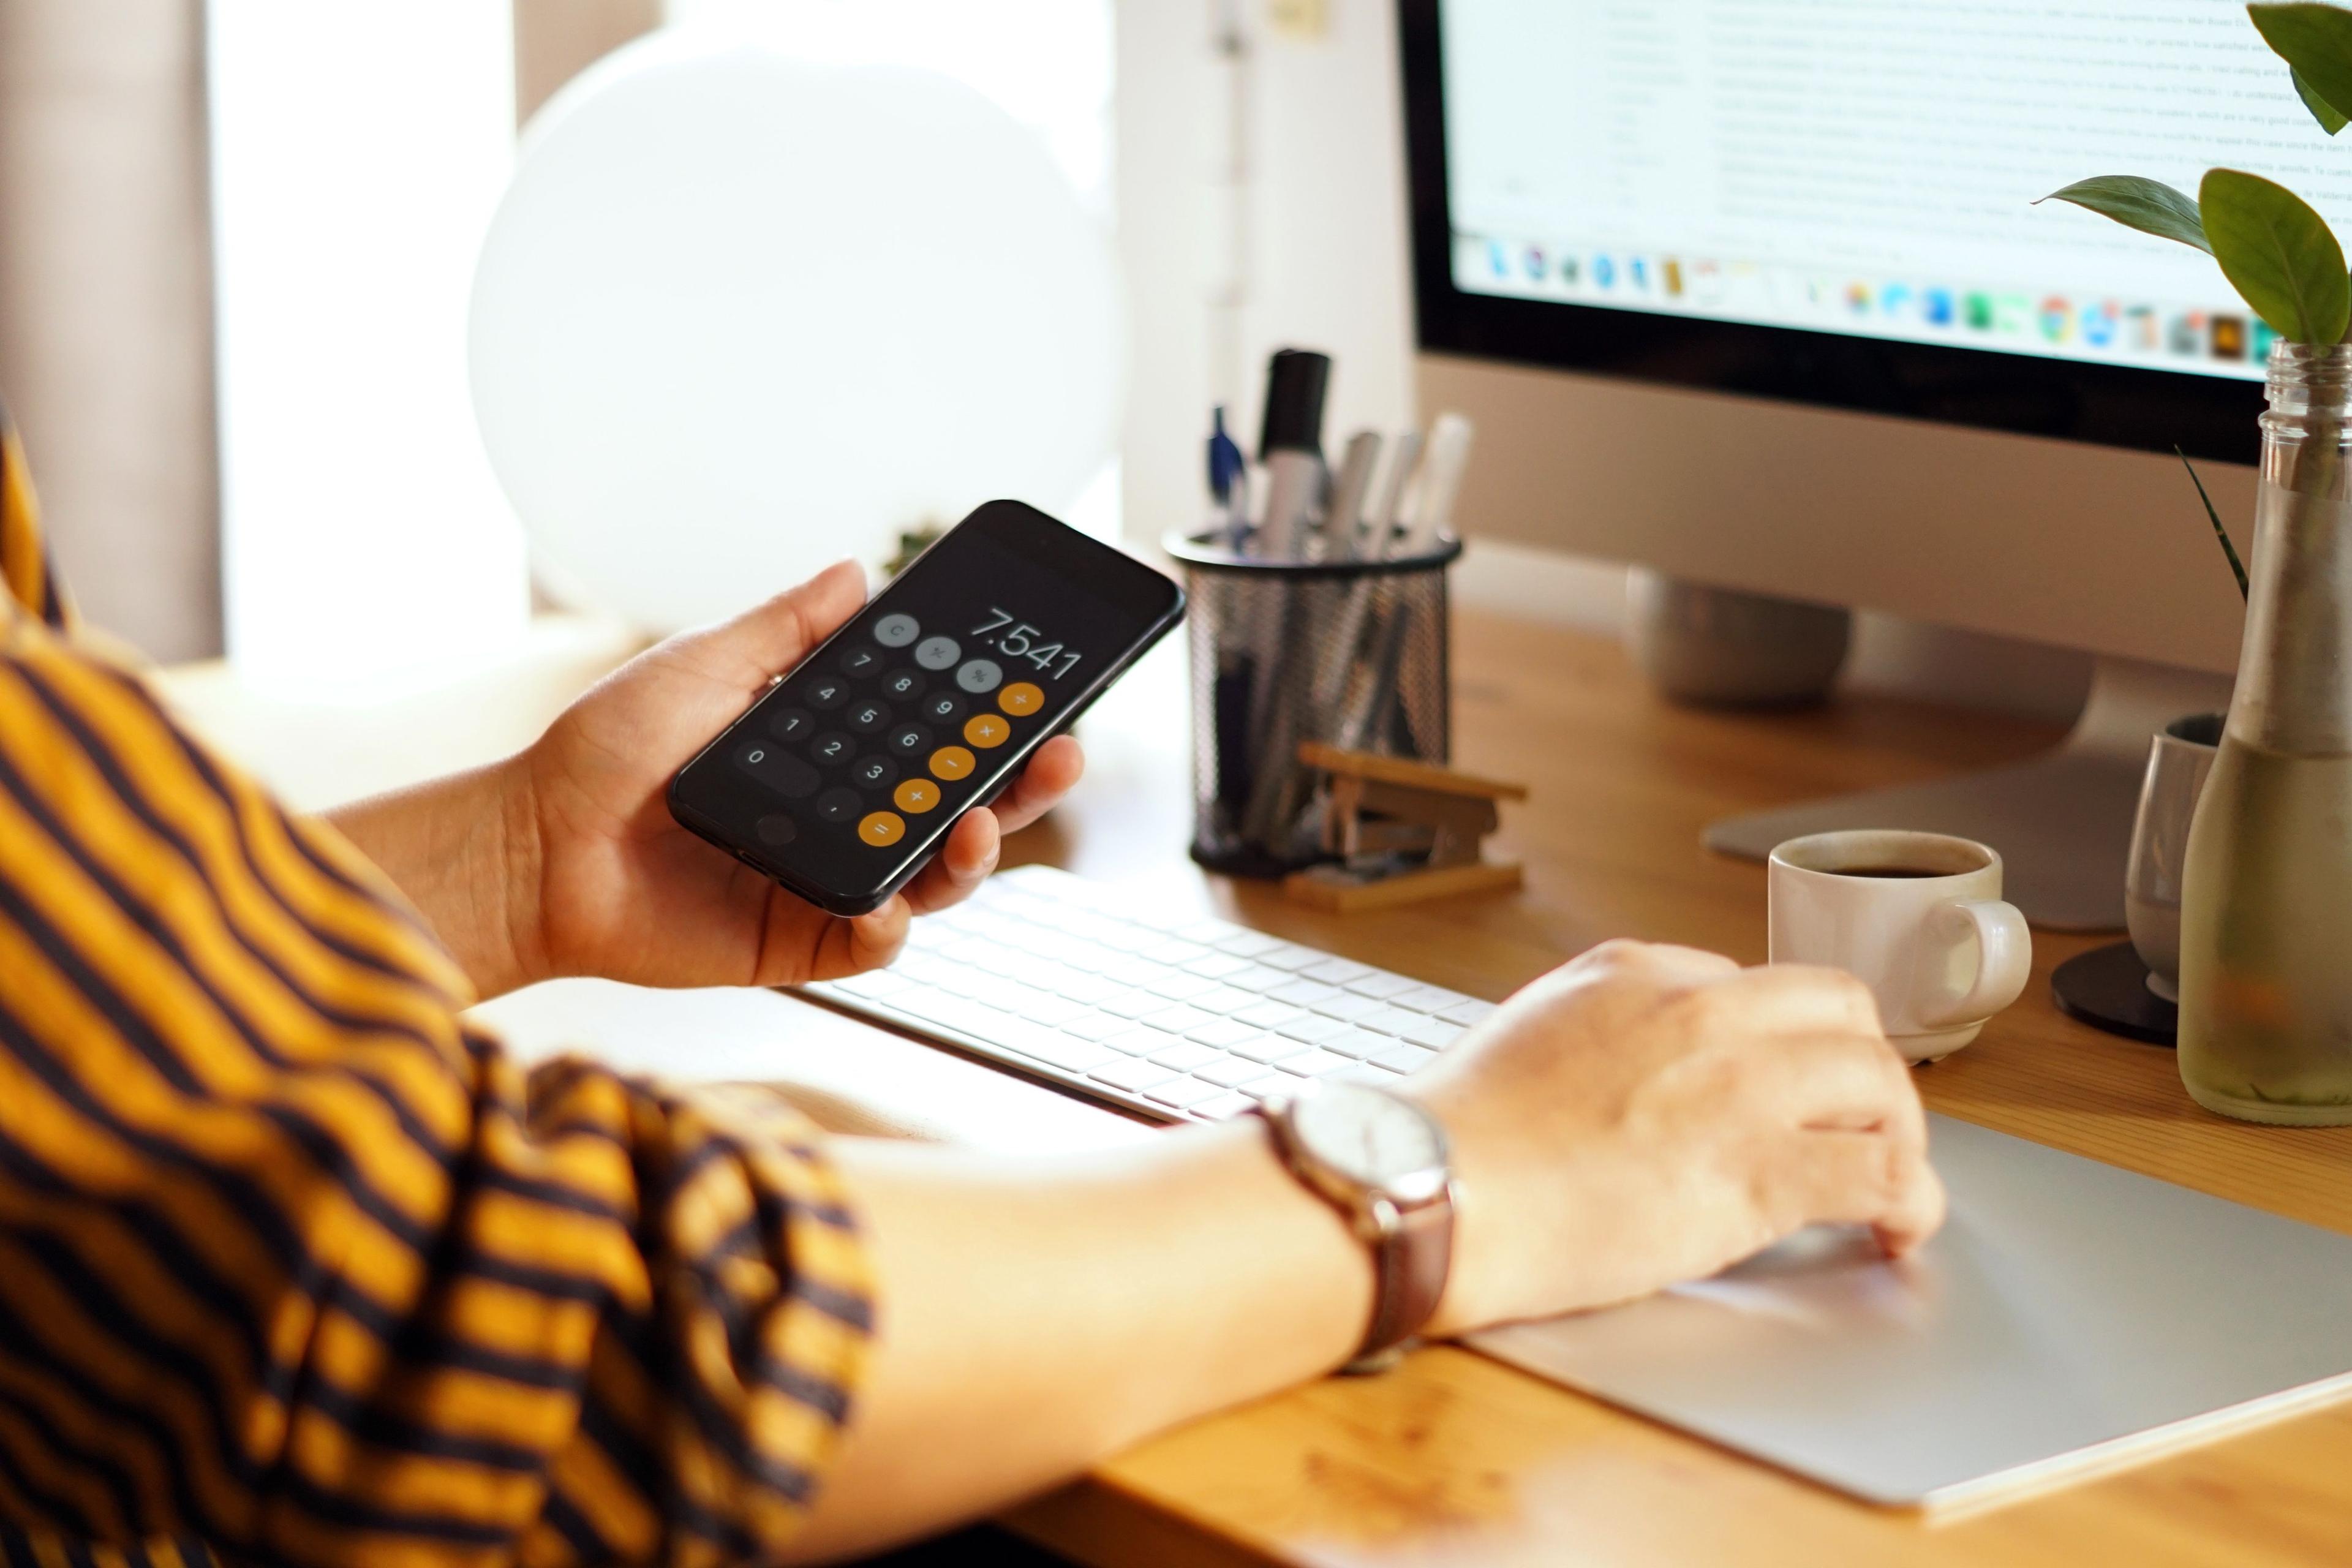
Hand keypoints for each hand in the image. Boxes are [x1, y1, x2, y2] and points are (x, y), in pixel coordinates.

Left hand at [505, 560, 1083, 989]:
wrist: (532, 844)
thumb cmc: (601, 757)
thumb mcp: (703, 668)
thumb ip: (785, 629)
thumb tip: (856, 572)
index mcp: (830, 755)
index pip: (935, 738)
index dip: (993, 722)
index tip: (1040, 693)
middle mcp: (841, 819)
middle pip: (958, 808)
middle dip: (1020, 786)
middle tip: (1059, 755)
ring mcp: (824, 881)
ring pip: (932, 878)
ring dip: (972, 853)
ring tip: (978, 822)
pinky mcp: (797, 941)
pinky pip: (869, 941)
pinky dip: (891, 922)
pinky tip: (893, 899)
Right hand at [1403, 940, 1943, 1336]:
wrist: (1438, 1189)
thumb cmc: (1460, 1137)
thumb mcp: (1531, 1034)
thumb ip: (1597, 1035)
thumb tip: (1629, 1077)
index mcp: (1636, 972)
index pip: (1753, 987)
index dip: (1778, 1046)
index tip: (1778, 1094)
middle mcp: (1700, 1010)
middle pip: (1839, 1009)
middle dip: (1860, 1069)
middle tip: (1855, 1125)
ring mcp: (1736, 1084)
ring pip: (1878, 1078)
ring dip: (1897, 1132)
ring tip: (1886, 1179)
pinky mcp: (1758, 1170)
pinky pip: (1883, 1172)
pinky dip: (1912, 1202)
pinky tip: (1898, 1229)